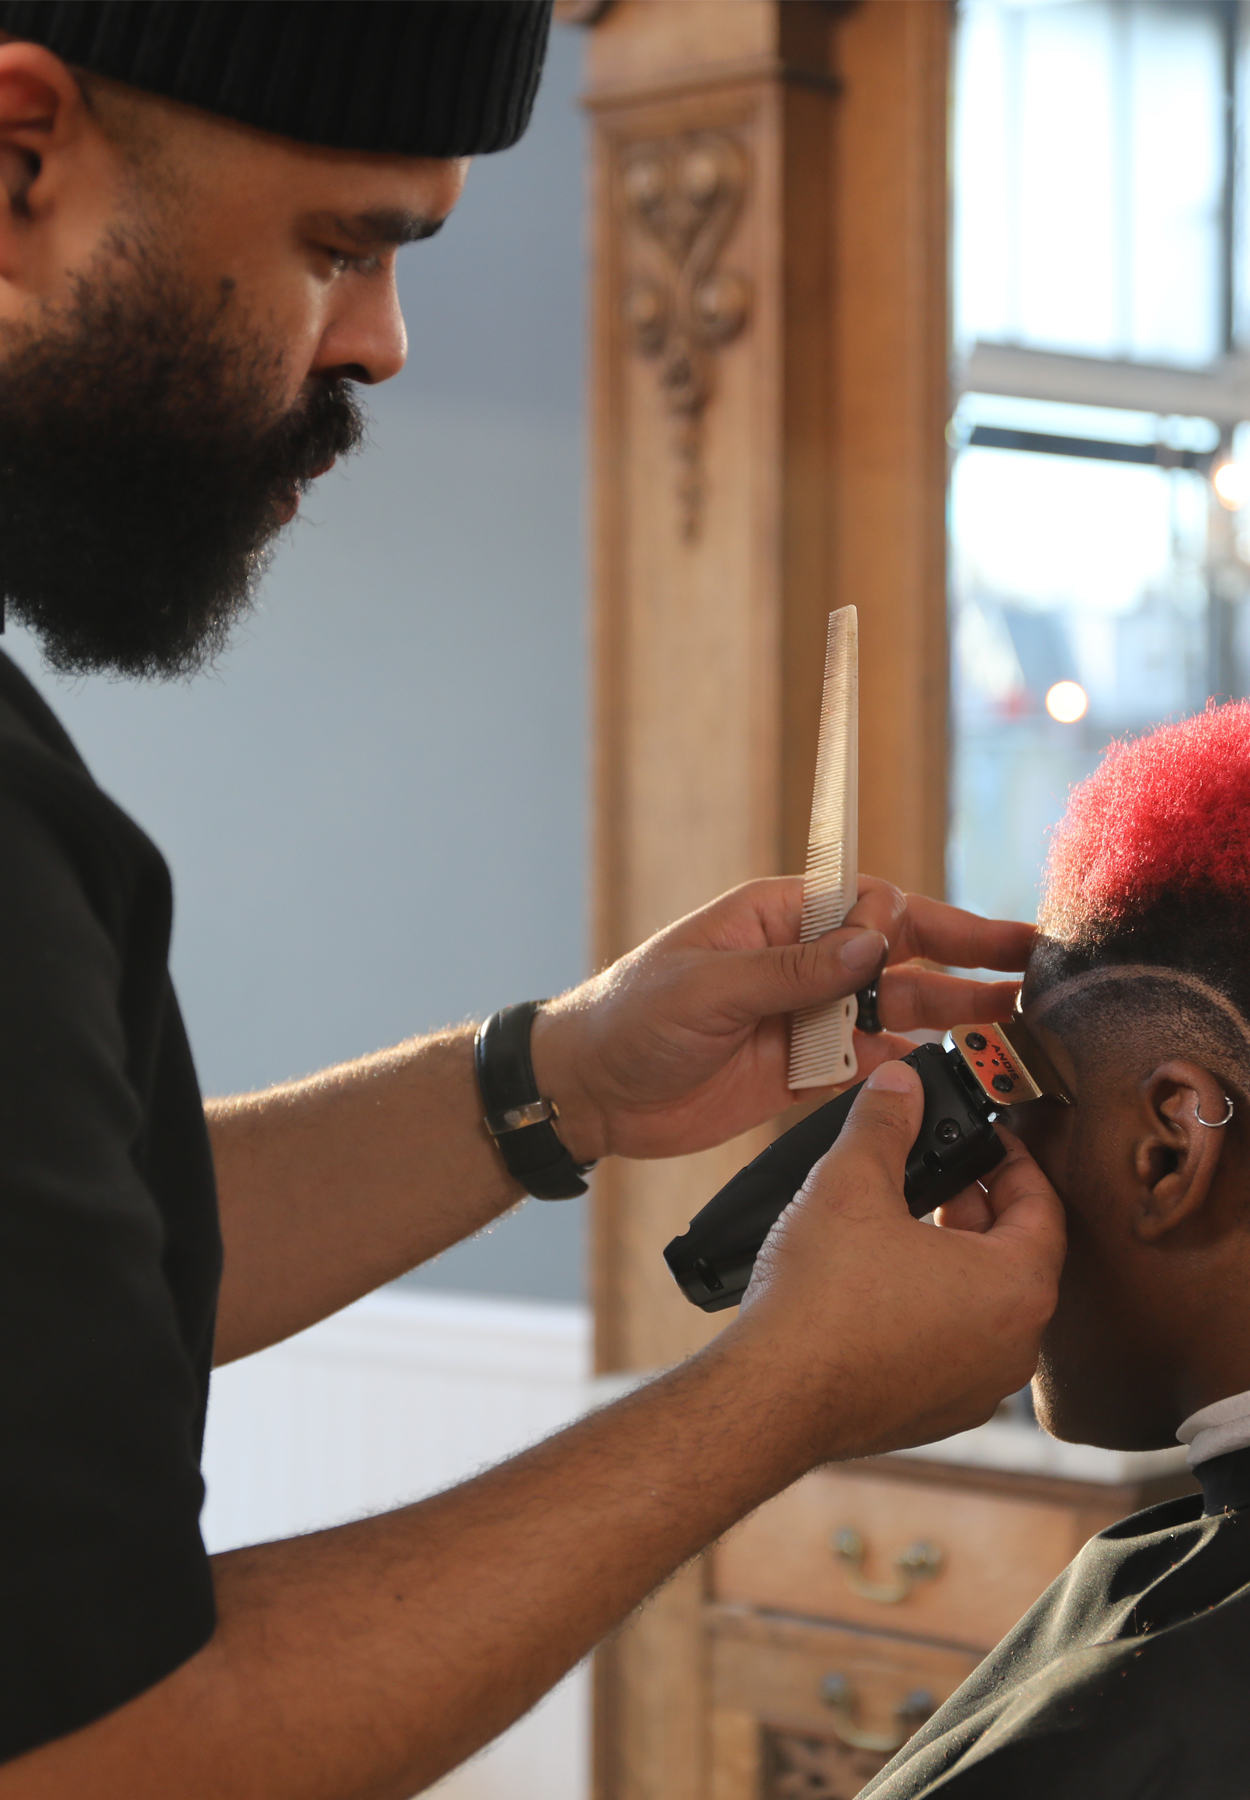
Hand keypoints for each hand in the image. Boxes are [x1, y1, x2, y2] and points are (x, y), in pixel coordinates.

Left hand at [531, 874, 1033, 1163]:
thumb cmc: (630, 1015)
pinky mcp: (804, 1071)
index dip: (903, 922)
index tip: (915, 948)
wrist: (590, 1091)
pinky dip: (915, 1071)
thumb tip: (875, 943)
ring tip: (1017, 1022)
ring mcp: (808, 1018)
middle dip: (965, 955)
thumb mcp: (707, 987)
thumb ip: (793, 970)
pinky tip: (960, 1078)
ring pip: (898, 1010)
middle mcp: (802, 962)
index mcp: (777, 918)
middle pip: (901, 951)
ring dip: (955, 1016)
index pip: (866, 904)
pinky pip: (873, 1065)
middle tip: (1031, 961)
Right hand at [717, 1062, 1064, 1467]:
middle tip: (934, 1172)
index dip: (1011, 1159)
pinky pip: (952, 1346)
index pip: (1043, 1205)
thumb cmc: (820, 1301)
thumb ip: (885, 1121)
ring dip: (953, 1258)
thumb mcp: (851, 1183)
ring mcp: (976, 1388)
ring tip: (900, 1223)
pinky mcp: (936, 1413)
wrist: (771, 1399)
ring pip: (984, 1303)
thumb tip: (901, 1082)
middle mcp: (1013, 1346)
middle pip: (1016, 1254)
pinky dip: (930, 1308)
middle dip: (976, 1205)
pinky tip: (877, 1284)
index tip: (984, 1138)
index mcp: (1016, 1287)